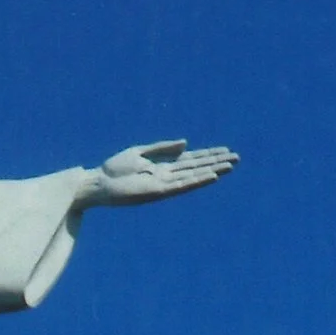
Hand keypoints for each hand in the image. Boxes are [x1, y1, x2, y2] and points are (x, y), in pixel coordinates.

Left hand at [87, 141, 237, 206]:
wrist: (99, 183)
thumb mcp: (140, 152)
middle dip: (216, 162)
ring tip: (230, 166)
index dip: (208, 155)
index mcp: (163, 166)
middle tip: (237, 158)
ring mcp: (164, 184)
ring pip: (194, 176)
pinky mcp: (158, 191)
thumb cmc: (114, 169)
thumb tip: (186, 143)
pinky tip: (211, 176)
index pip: (191, 159)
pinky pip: (182, 186)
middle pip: (197, 167)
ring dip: (212, 171)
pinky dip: (197, 181)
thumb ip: (163, 148)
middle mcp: (167, 176)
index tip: (225, 150)